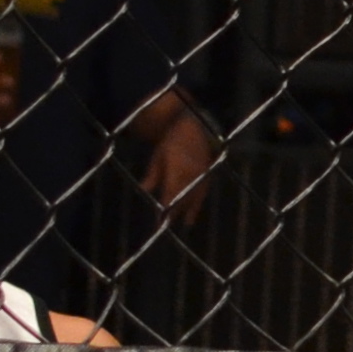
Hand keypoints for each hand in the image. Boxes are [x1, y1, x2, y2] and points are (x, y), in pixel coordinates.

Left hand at [137, 100, 216, 226]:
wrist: (194, 126)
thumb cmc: (172, 140)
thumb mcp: (158, 155)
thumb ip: (153, 174)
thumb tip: (144, 189)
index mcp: (177, 168)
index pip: (171, 194)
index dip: (166, 209)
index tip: (160, 222)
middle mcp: (191, 174)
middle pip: (183, 198)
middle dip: (175, 212)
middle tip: (166, 225)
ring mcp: (202, 174)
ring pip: (194, 197)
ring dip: (187, 210)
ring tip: (183, 223)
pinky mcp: (208, 174)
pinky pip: (203, 193)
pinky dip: (197, 205)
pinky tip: (192, 217)